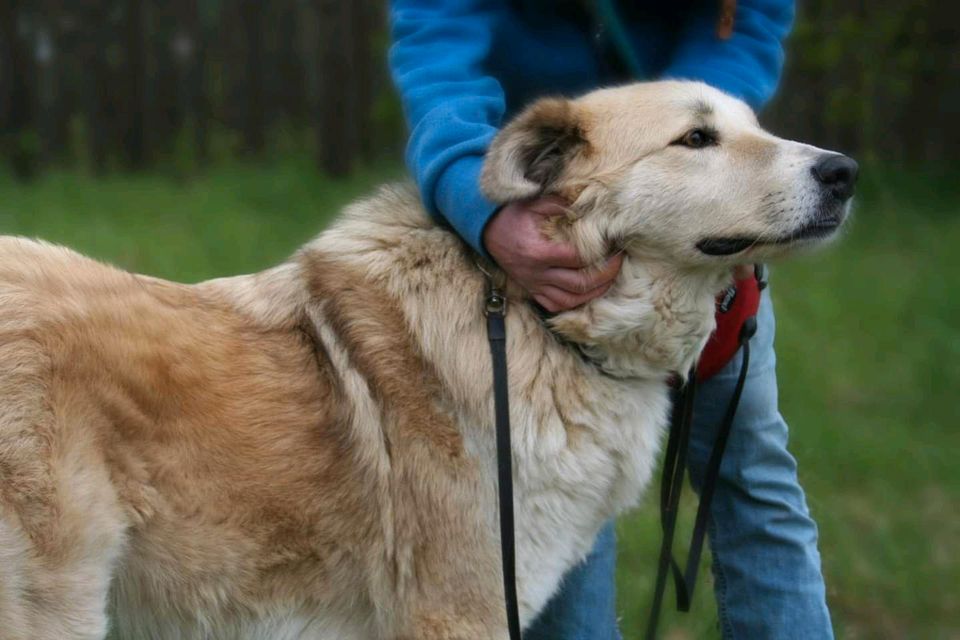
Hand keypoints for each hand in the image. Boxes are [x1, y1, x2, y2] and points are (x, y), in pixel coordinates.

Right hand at [482, 196, 622, 312]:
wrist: (487, 231)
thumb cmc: (512, 215)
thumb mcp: (534, 203)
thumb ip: (560, 204)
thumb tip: (587, 207)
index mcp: (539, 252)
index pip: (578, 259)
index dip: (600, 255)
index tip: (613, 246)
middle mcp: (536, 273)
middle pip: (579, 283)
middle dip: (604, 276)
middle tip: (618, 263)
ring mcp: (533, 284)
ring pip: (569, 300)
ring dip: (593, 293)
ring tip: (609, 280)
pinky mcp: (531, 290)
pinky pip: (554, 305)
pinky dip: (573, 303)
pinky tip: (586, 293)